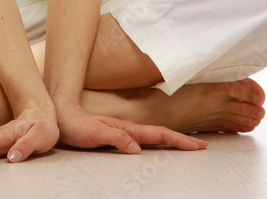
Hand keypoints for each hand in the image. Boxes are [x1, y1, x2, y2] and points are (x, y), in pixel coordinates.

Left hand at [56, 103, 206, 154]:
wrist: (63, 116)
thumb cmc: (78, 126)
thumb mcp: (96, 134)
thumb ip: (116, 139)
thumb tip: (137, 149)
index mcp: (128, 129)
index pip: (159, 135)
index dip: (180, 140)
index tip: (199, 145)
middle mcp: (130, 130)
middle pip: (162, 135)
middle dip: (183, 141)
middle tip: (203, 146)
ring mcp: (125, 132)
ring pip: (155, 137)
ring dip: (173, 141)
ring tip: (188, 146)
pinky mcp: (119, 136)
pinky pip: (145, 140)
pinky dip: (158, 143)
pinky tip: (160, 146)